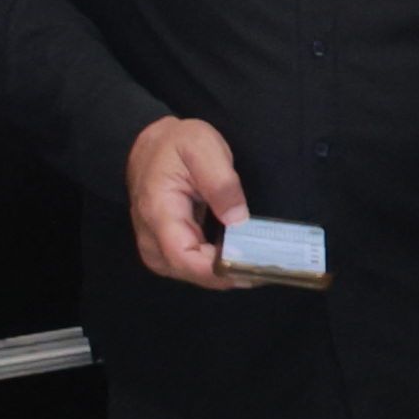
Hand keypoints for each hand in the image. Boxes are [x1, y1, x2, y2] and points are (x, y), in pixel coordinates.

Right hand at [124, 115, 249, 288]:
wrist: (151, 144)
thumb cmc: (176, 144)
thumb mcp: (203, 148)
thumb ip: (221, 183)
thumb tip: (238, 220)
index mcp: (158, 212)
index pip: (183, 258)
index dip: (217, 270)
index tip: (251, 266)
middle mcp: (151, 238)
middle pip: (191, 272)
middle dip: (228, 272)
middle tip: (266, 263)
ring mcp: (156, 246)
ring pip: (192, 274)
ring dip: (224, 270)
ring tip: (256, 259)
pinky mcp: (165, 249)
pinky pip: (192, 266)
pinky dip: (216, 264)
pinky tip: (239, 255)